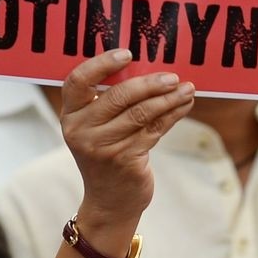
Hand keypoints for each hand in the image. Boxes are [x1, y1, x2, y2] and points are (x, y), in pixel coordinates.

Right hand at [61, 50, 195, 232]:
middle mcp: (82, 131)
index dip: (102, 64)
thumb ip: (111, 102)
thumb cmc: (108, 156)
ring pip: (141, 112)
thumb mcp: (98, 129)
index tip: (128, 54)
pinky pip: (154, 129)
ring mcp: (103, 147)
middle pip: (118, 96)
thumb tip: (150, 68)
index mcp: (71, 116)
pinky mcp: (125, 160)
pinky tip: (184, 104)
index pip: (78, 81)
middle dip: (149, 83)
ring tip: (187, 88)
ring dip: (168, 98)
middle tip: (172, 76)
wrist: (110, 203)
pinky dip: (172, 114)